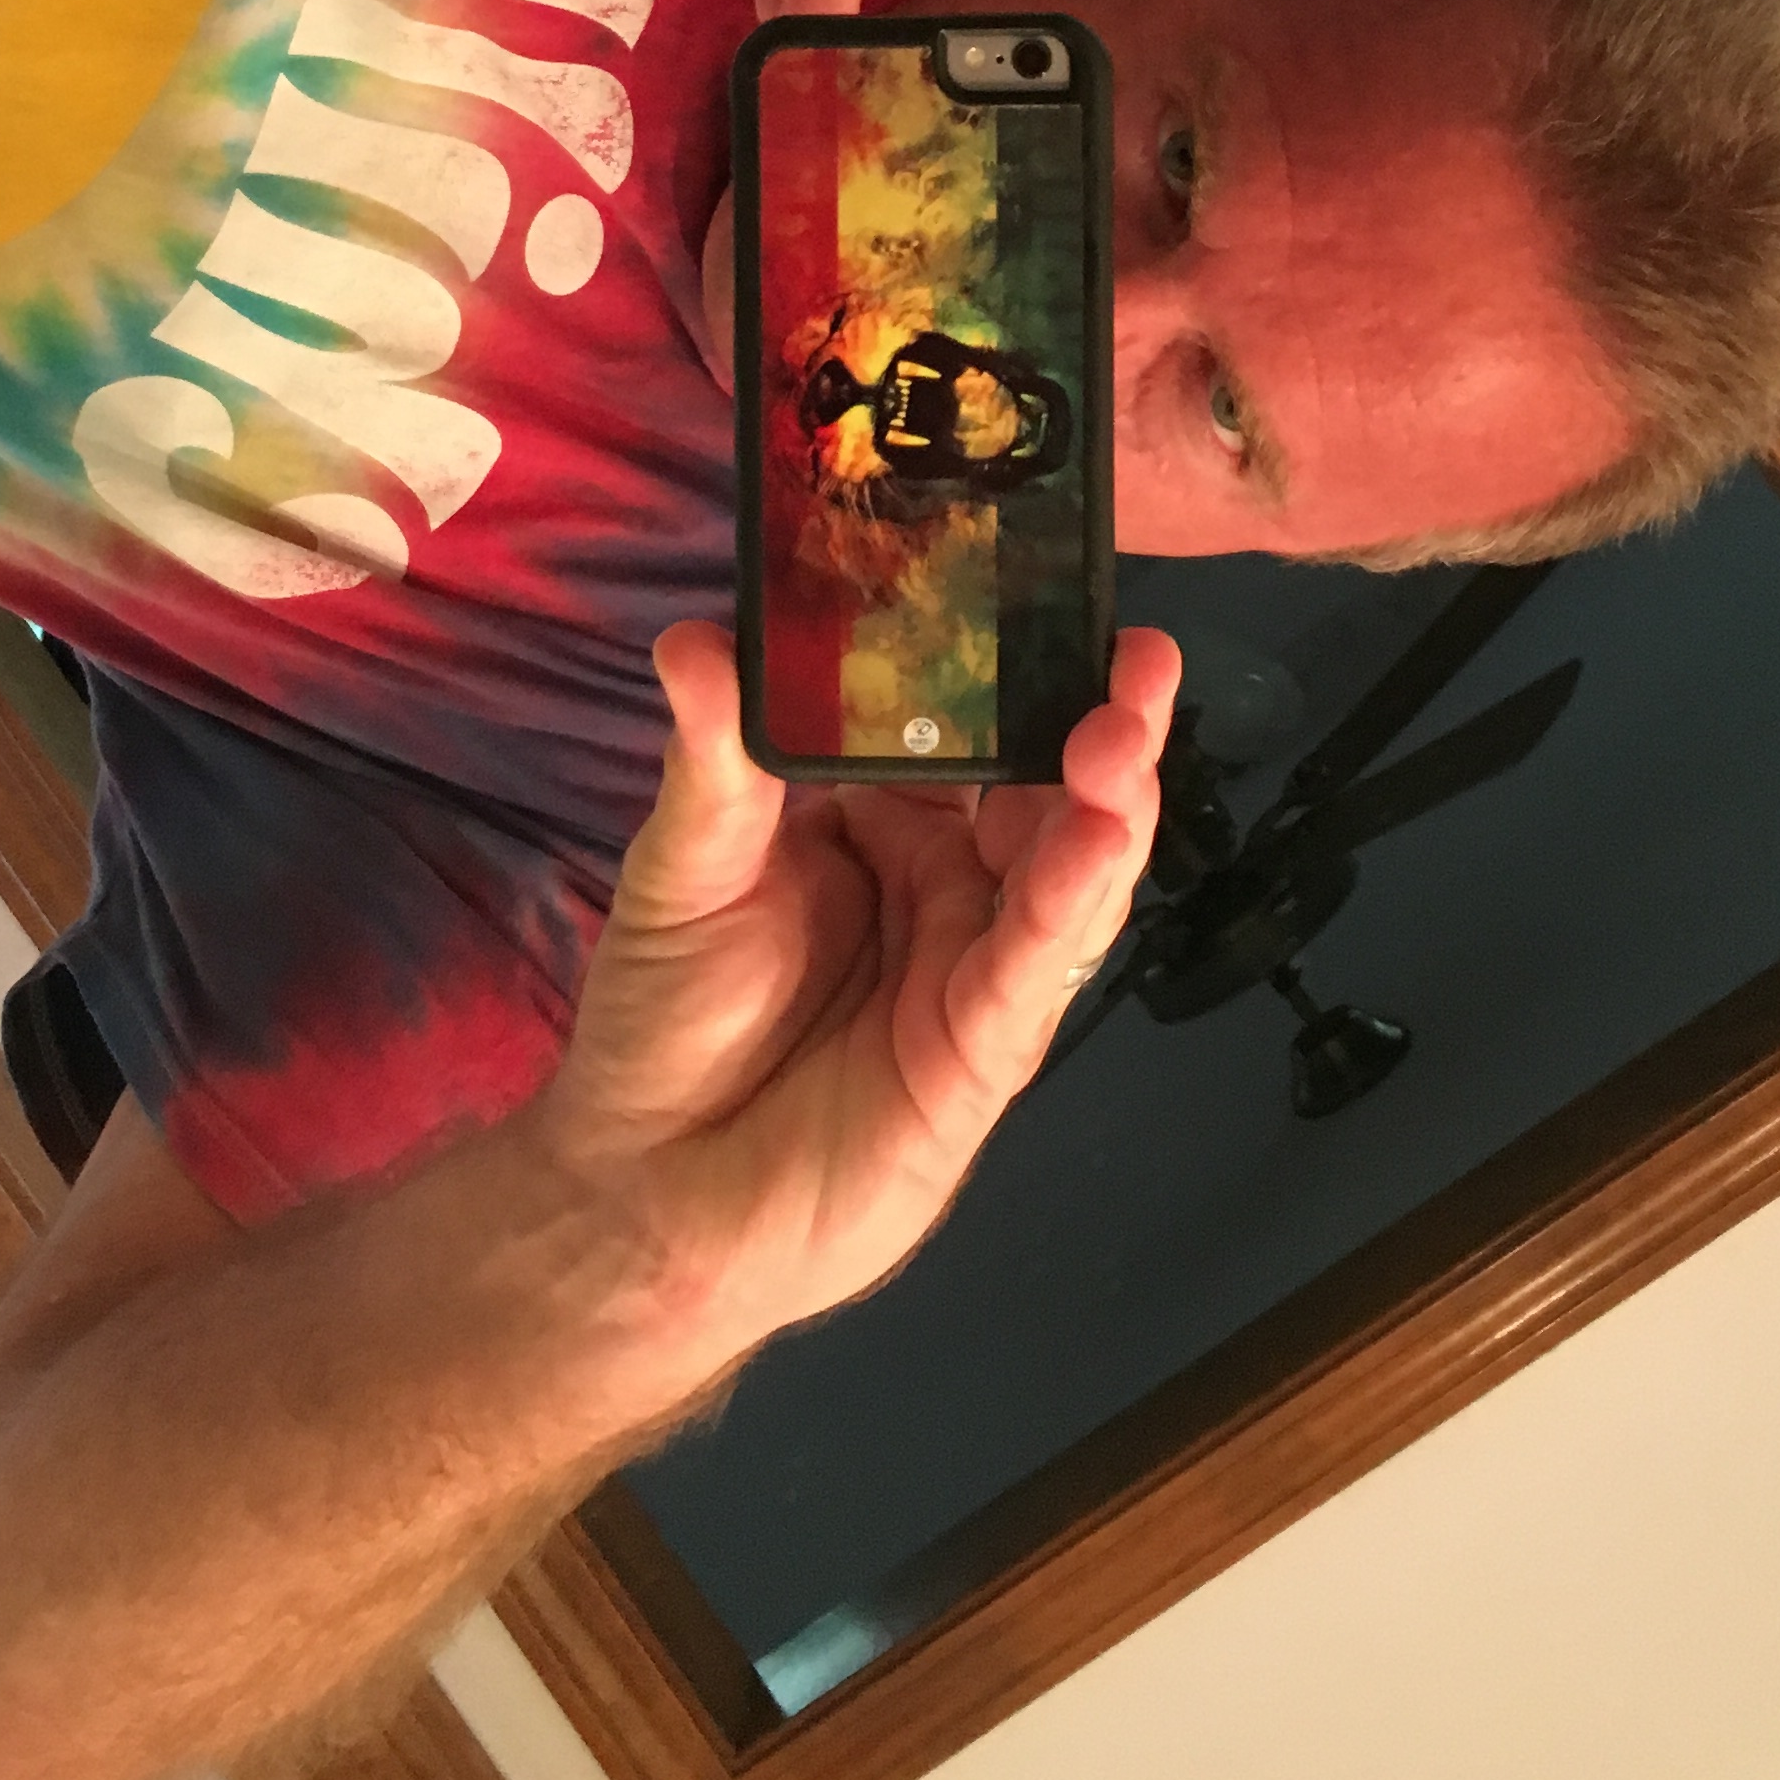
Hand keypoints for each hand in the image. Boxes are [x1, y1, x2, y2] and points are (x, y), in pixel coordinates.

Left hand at [539, 620, 1179, 1371]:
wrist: (642, 1192)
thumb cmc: (665, 1020)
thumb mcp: (685, 866)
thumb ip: (714, 756)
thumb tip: (698, 637)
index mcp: (885, 819)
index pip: (971, 723)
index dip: (1016, 663)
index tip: (1049, 587)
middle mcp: (948, 882)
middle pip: (1049, 788)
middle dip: (1101, 720)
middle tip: (1136, 653)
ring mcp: (974, 964)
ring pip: (1069, 870)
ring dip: (1111, 801)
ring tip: (1127, 731)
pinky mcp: (981, 1051)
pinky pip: (1036, 967)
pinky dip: (1073, 901)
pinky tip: (1100, 839)